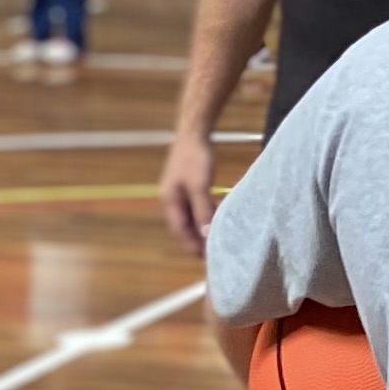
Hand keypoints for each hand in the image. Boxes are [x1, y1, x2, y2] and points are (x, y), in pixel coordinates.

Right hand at [158, 131, 217, 253]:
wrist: (194, 132)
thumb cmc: (195, 158)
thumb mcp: (200, 186)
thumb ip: (202, 210)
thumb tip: (206, 234)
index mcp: (169, 201)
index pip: (179, 230)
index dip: (191, 245)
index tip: (205, 257)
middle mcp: (171, 199)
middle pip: (184, 225)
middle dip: (198, 238)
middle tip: (214, 249)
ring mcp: (178, 191)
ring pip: (191, 215)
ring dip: (203, 224)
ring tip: (219, 232)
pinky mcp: (187, 185)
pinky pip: (196, 205)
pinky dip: (206, 212)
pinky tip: (218, 212)